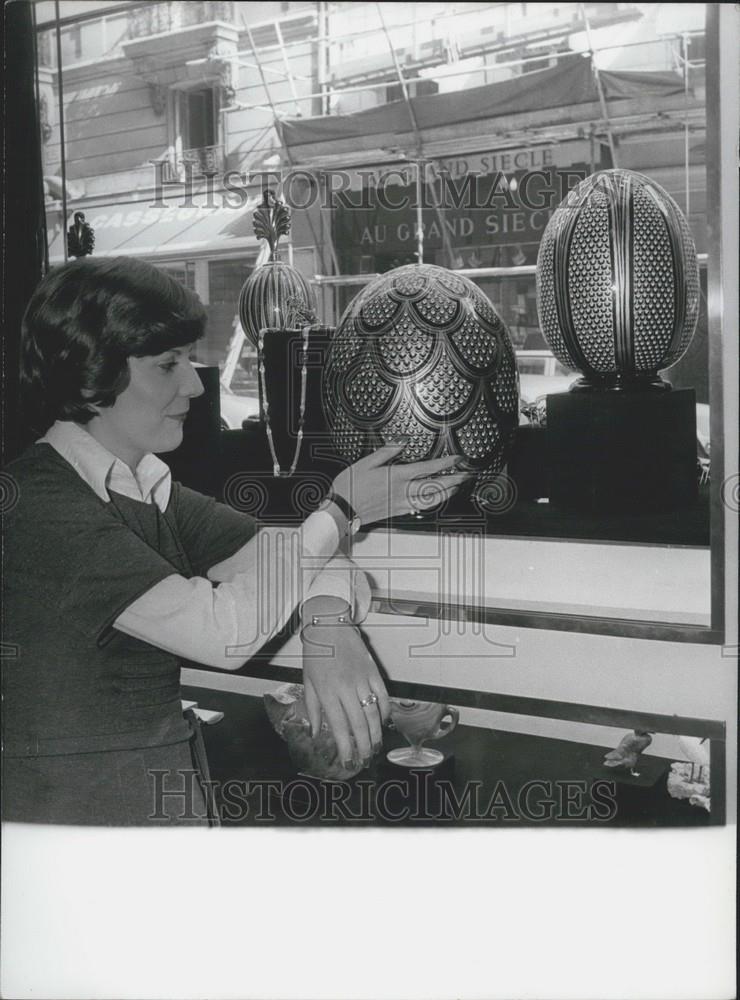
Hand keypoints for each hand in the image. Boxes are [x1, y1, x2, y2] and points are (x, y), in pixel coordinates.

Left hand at [302, 623, 389, 767]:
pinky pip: (382, 695)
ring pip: (373, 713)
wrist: (328, 625)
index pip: (339, 727)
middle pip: (359, 724)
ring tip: (375, 748)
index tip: (347, 762)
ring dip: (376, 734)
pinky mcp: (372, 671)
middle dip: (363, 747)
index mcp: (327, 692)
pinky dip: (384, 711)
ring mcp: (361, 679)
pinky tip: (383, 722)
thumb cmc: (316, 653)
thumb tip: (316, 733)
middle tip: (365, 761)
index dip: (345, 748)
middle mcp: (345, 687)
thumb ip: (313, 709)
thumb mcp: (308, 681)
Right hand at [331, 443, 471, 526]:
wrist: (341, 510)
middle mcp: (402, 491)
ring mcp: (401, 504)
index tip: (458, 459)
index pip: (428, 468)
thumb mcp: (367, 462)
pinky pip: (418, 508)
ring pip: (430, 500)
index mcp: (397, 476)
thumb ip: (388, 451)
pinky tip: (432, 502)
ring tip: (454, 488)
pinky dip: (430, 504)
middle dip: (453, 480)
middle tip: (465, 475)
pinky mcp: (396, 512)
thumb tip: (402, 441)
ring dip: (445, 494)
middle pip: (434, 486)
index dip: (446, 463)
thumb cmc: (350, 487)